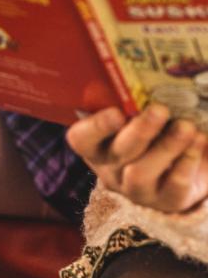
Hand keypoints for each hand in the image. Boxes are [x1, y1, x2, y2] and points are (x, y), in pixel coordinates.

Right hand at [67, 103, 207, 212]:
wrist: (182, 173)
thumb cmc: (154, 136)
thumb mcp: (138, 120)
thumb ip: (135, 104)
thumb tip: (148, 75)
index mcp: (96, 146)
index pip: (81, 139)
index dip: (95, 126)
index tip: (116, 112)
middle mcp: (111, 170)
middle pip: (118, 152)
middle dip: (140, 130)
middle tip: (160, 110)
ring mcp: (137, 190)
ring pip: (141, 173)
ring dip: (166, 146)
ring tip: (187, 126)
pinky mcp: (167, 202)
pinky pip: (173, 186)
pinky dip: (187, 162)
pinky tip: (199, 141)